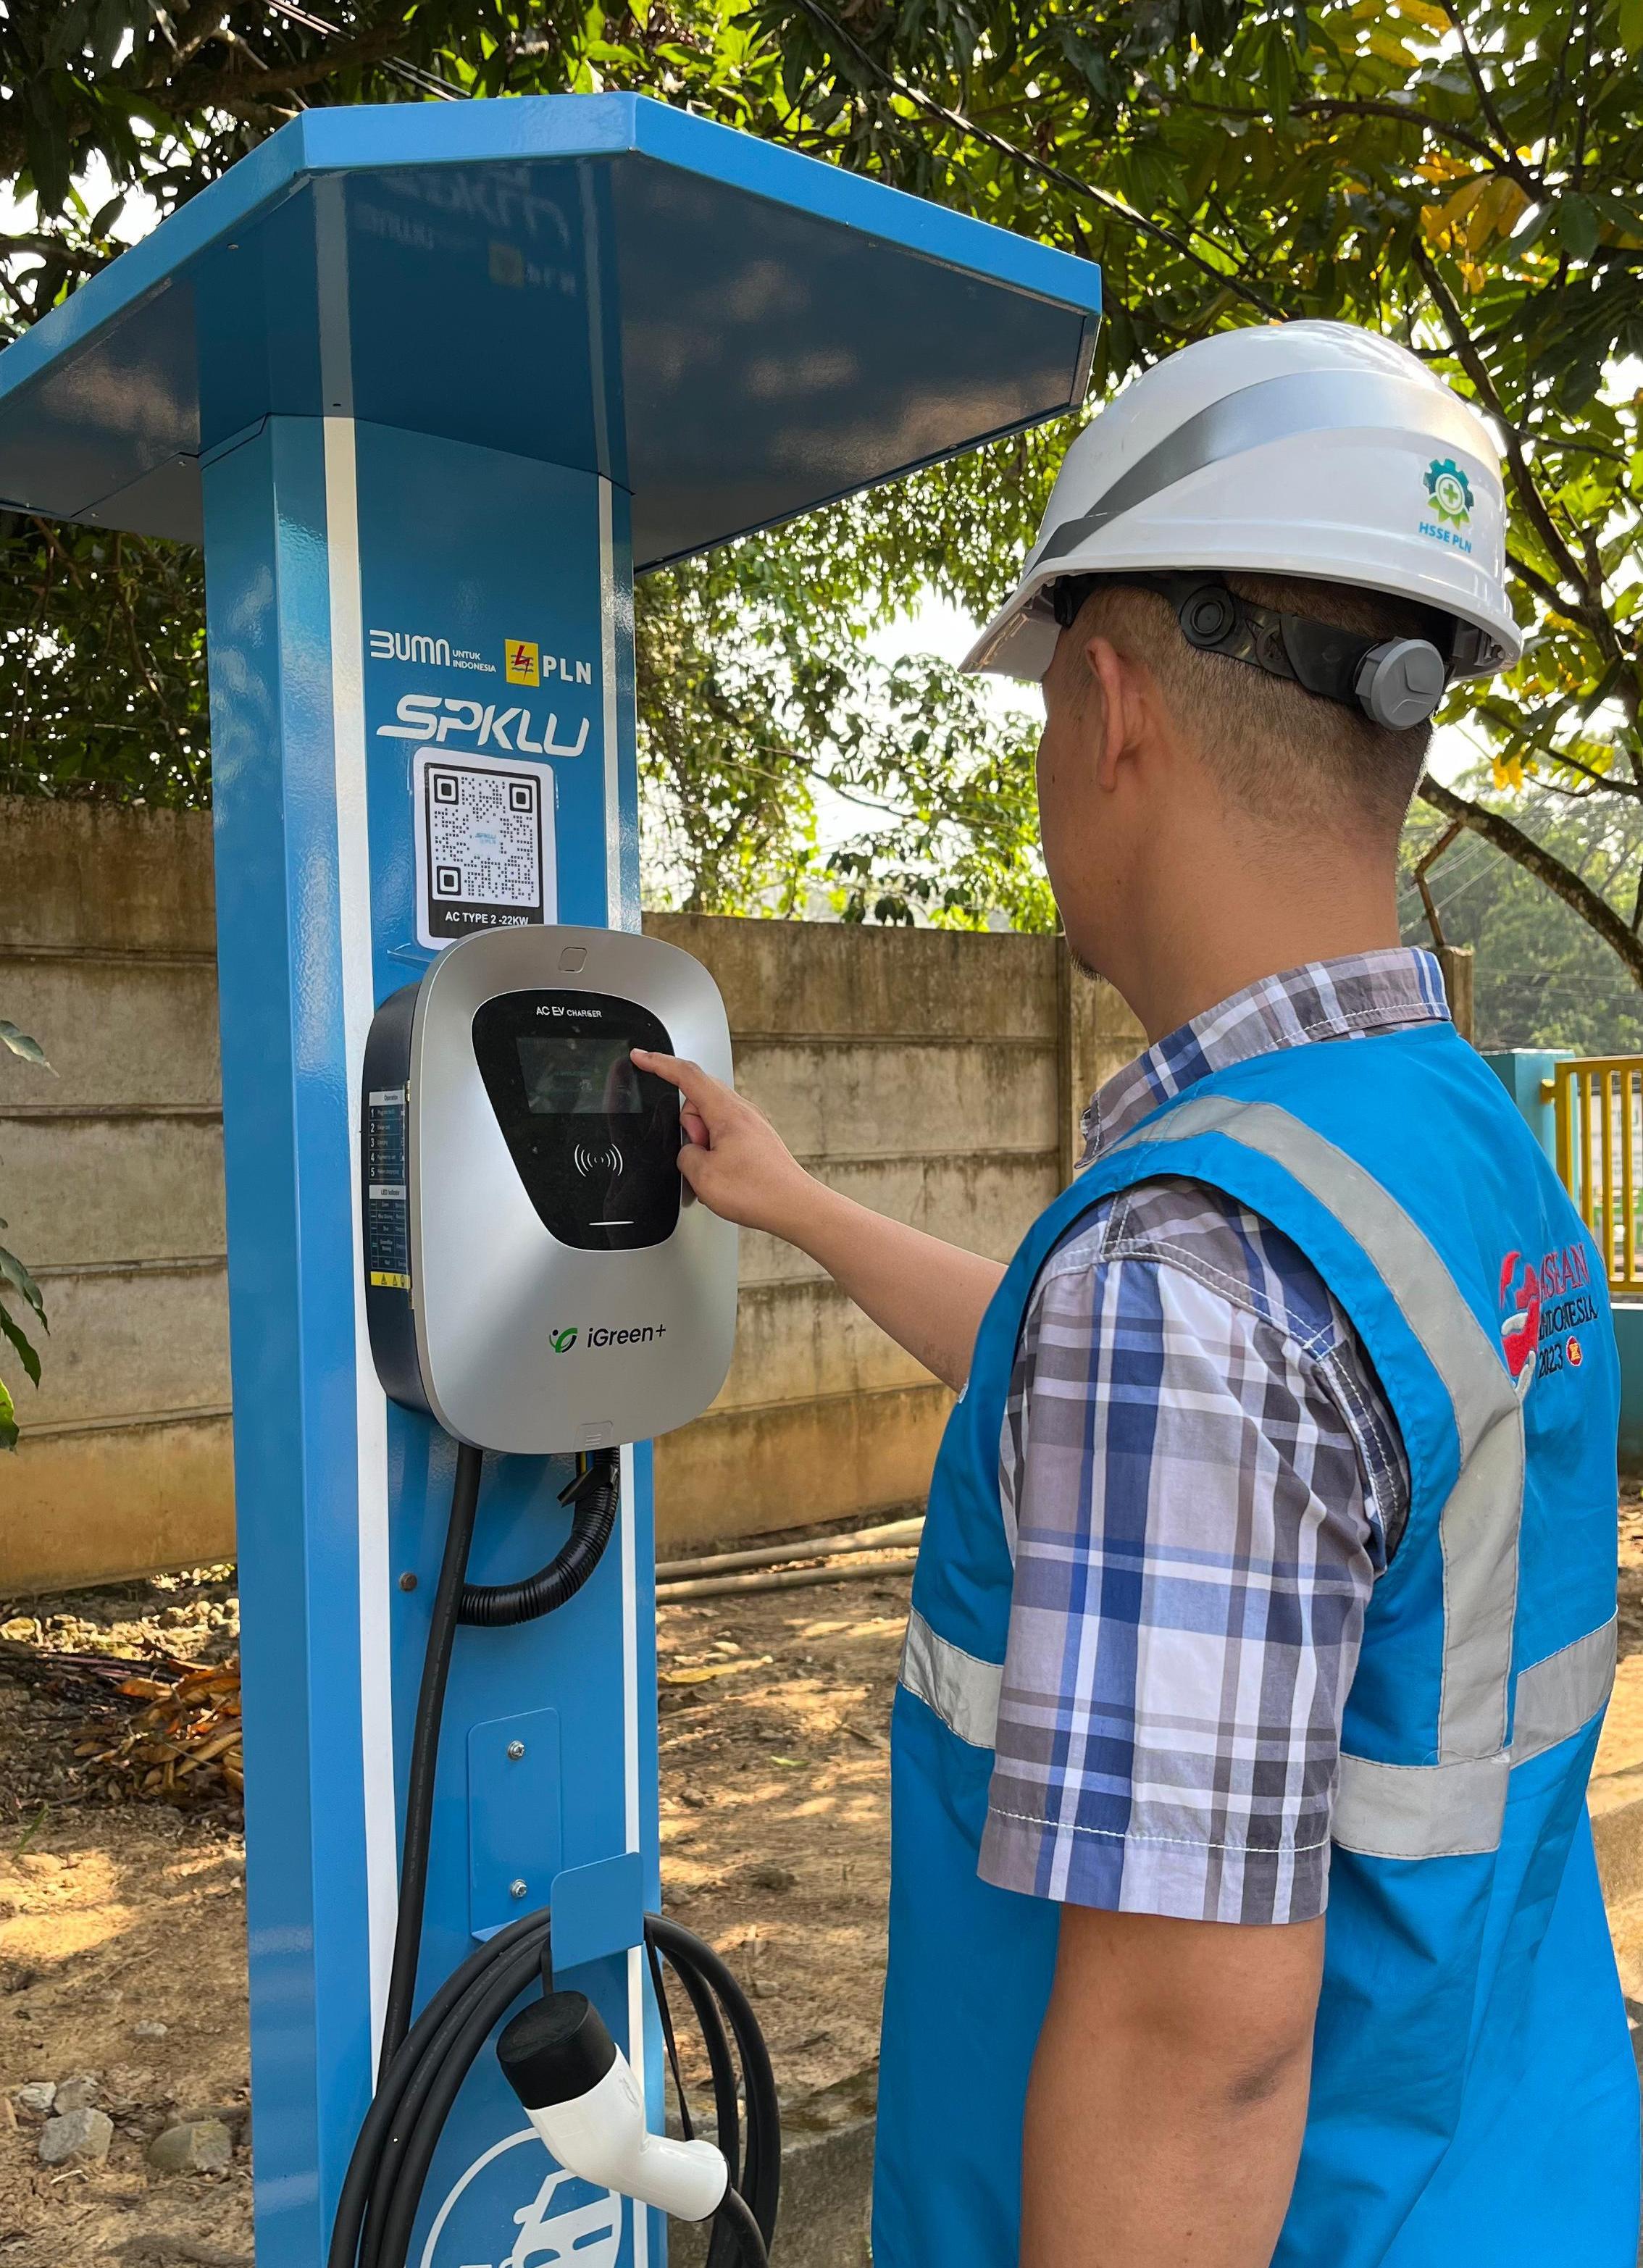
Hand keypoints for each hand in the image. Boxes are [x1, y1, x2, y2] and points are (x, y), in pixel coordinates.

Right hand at [632, 1050, 816, 1238]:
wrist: (794, 1207)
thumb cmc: (759, 1192)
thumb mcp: (702, 1176)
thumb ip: (685, 1155)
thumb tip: (690, 1152)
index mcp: (726, 1111)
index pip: (685, 1075)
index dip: (658, 1063)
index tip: (640, 1056)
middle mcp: (742, 1111)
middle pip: (697, 1100)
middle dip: (686, 1126)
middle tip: (696, 1152)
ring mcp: (751, 1124)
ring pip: (710, 1119)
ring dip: (702, 1142)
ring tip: (715, 1169)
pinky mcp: (756, 1139)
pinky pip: (724, 1133)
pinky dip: (715, 1149)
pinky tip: (722, 1173)